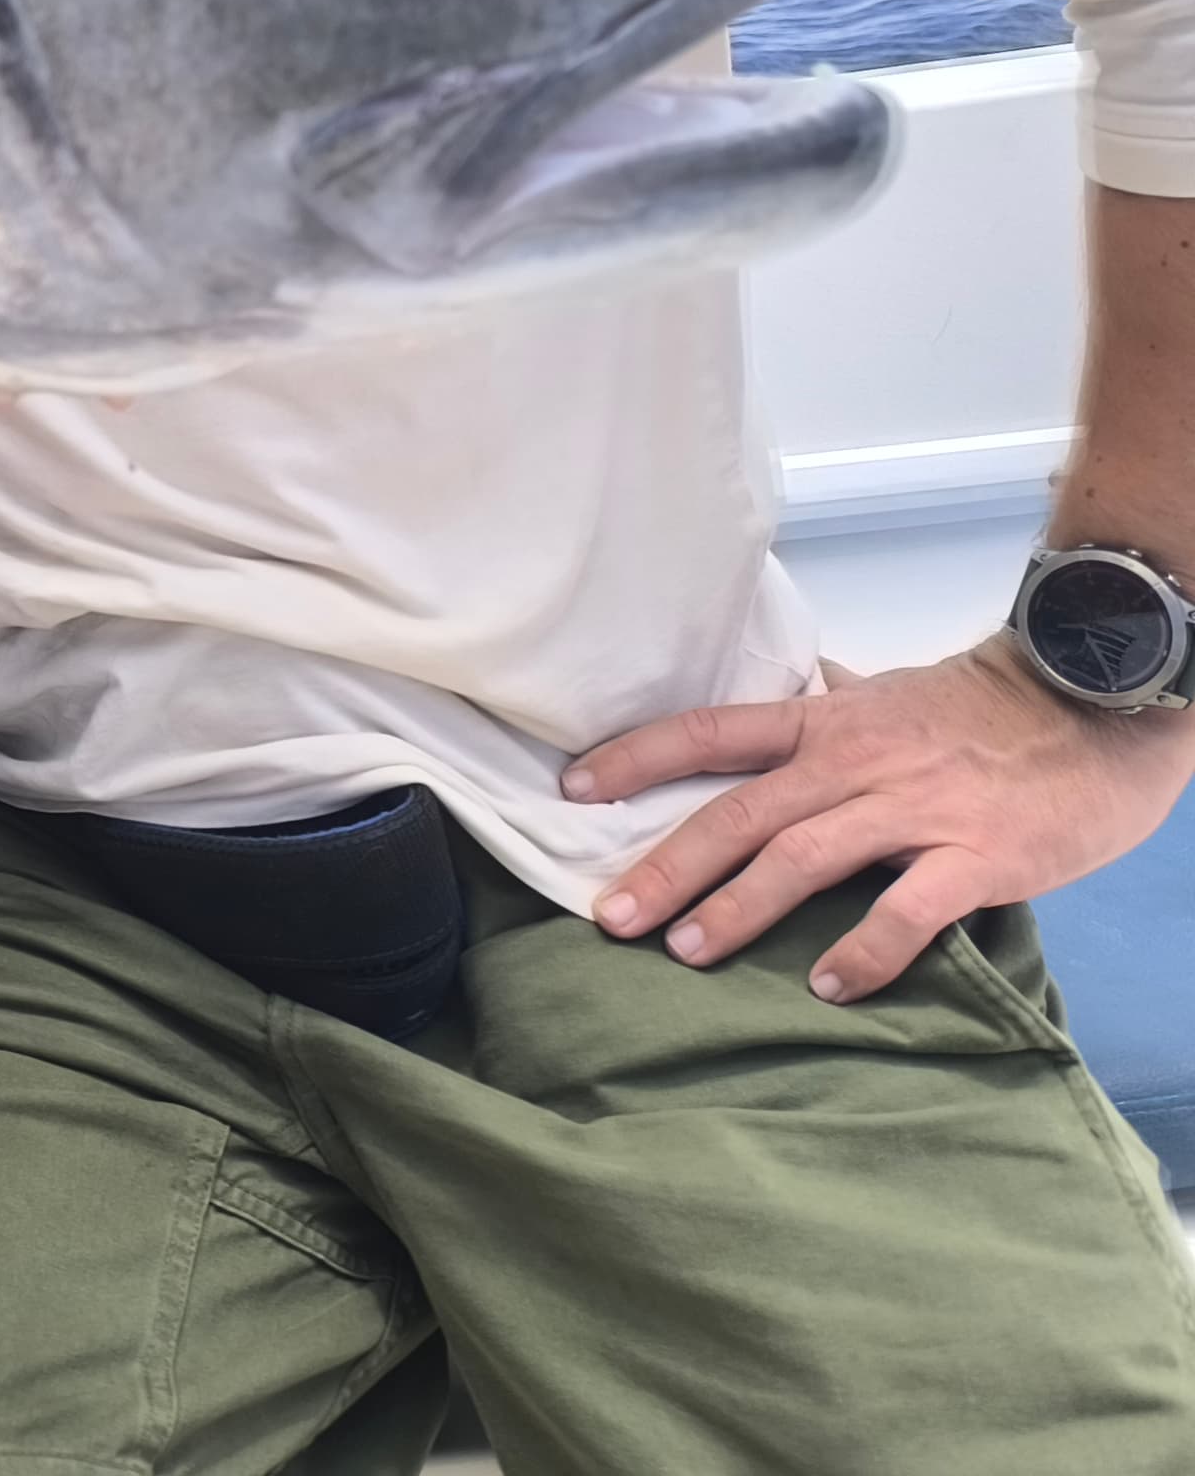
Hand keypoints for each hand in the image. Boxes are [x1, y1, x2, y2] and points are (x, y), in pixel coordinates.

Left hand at [570, 637, 1194, 998]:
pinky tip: (826, 987)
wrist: (1098, 701)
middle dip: (667, 866)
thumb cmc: (991, 707)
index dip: (635, 758)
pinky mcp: (976, 858)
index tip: (571, 790)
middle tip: (609, 915)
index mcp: (825, 722)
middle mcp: (853, 762)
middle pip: (737, 811)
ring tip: (685, 953)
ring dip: (737, 908)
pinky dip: (863, 951)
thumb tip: (793, 682)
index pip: (709, 732)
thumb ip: (835, 701)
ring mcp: (913, 810)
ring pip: (802, 858)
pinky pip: (907, 910)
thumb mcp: (893, 693)